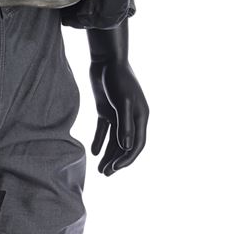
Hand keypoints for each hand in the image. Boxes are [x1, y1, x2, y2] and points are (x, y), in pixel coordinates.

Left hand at [88, 22, 147, 175]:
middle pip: (126, 145)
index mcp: (140, 116)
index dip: (127, 158)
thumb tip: (126, 147)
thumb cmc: (117, 78)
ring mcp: (119, 114)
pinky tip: (94, 152)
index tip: (115, 169)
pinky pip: (104, 130)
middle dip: (117, 161)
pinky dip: (100, 141)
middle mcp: (132, 117)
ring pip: (115, 140)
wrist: (106, 58)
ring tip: (99, 170)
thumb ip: (124, 124)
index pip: (137, 144)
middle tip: (105, 174)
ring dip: (108, 155)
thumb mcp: (121, 101)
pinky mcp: (106, 109)